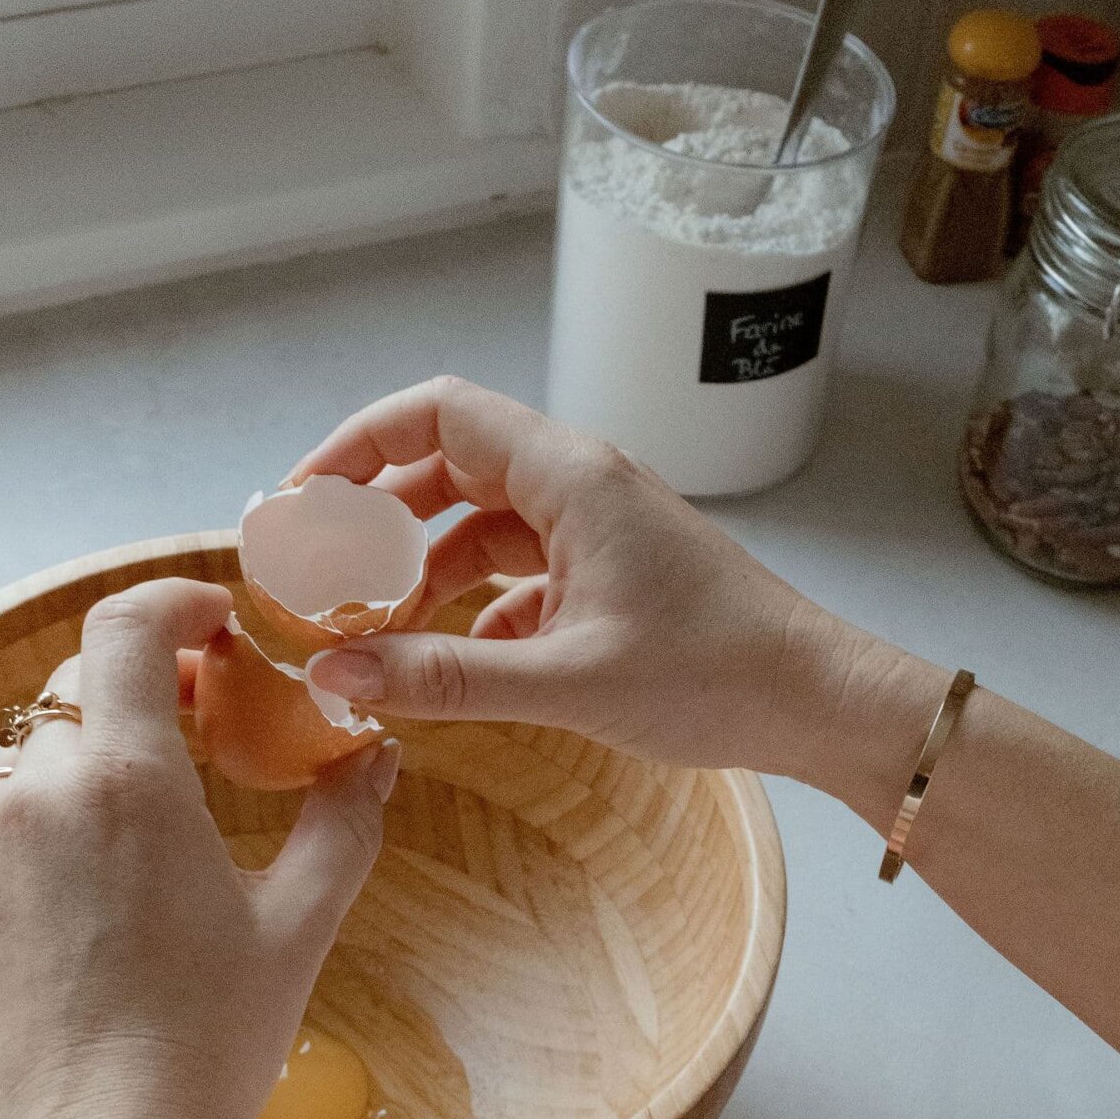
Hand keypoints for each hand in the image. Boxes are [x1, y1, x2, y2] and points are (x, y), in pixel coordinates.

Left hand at [0, 579, 399, 1118]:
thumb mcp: (300, 924)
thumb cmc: (211, 1043)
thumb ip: (343, 819)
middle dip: (142, 691)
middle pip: (79, 689)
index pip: (127, 627)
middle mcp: (40, 796)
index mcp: (130, 781)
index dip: (172, 602)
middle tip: (204, 731)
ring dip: (89, 764)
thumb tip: (377, 754)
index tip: (211, 620)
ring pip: (32, 760)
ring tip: (150, 823)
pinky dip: (43, 832)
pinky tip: (96, 892)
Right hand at [295, 378, 941, 803]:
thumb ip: (444, 678)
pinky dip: (479, 608)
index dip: (356, 445)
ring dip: (425, 569)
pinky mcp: (616, 577)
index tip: (300, 500)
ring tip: (372, 627)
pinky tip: (455, 664)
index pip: (435, 414)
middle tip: (318, 568)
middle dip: (378, 513)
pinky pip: (524, 572)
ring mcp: (602, 529)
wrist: (820, 704)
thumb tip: (336, 677)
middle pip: (450, 465)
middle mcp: (582, 484)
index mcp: (570, 475)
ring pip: (484, 523)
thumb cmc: (719, 676)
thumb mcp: (567, 683)